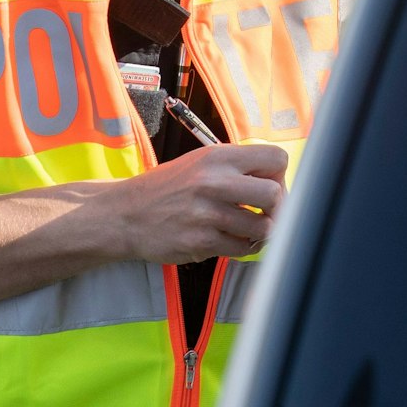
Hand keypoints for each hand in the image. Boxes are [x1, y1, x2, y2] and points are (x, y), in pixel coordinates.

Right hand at [110, 144, 287, 263]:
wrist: (126, 214)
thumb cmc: (168, 188)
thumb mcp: (200, 162)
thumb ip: (237, 167)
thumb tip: (280, 181)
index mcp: (218, 157)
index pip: (276, 158)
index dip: (280, 174)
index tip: (270, 184)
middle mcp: (214, 182)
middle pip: (274, 195)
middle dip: (277, 207)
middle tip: (265, 212)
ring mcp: (208, 214)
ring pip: (264, 228)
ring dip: (261, 231)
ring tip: (247, 228)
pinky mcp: (202, 242)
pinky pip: (243, 249)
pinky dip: (243, 247)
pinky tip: (232, 239)